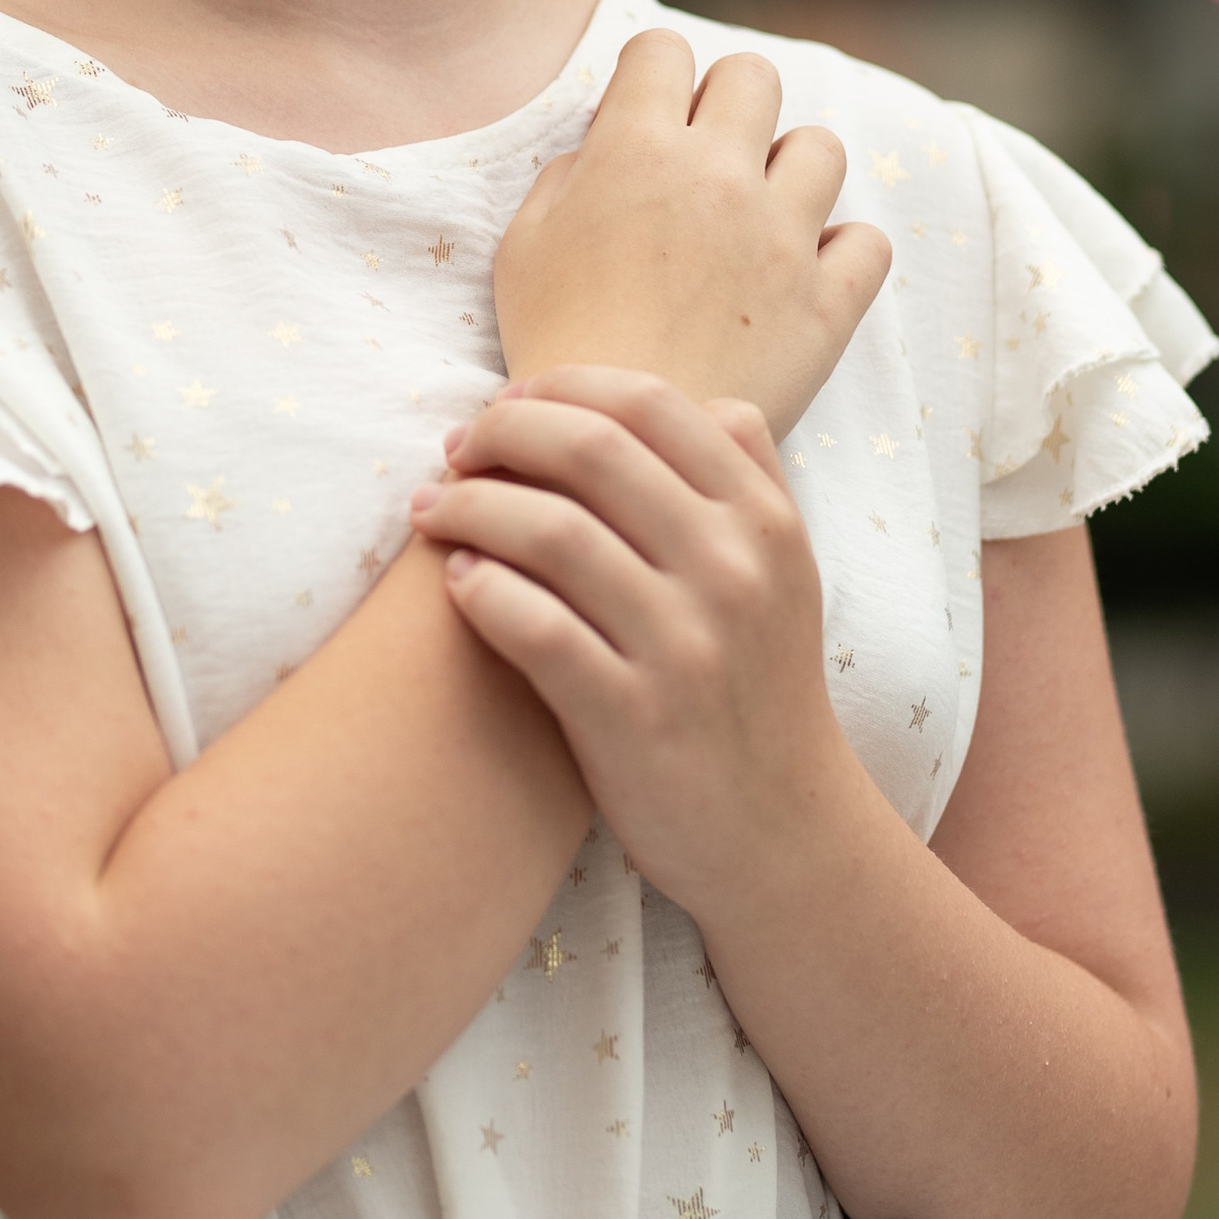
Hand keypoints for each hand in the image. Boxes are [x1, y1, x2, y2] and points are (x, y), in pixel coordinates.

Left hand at [406, 366, 856, 917]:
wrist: (781, 832)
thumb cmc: (757, 686)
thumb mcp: (786, 571)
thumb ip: (749, 476)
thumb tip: (691, 397)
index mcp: (764, 520)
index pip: (651, 403)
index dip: (562, 386)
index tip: (508, 403)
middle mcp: (732, 571)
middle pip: (591, 451)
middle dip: (502, 434)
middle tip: (456, 450)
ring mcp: (685, 647)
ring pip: (552, 532)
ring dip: (471, 506)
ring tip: (432, 511)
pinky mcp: (633, 719)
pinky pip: (535, 629)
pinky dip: (482, 593)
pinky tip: (458, 584)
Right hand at [492, 30, 888, 440]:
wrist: (612, 443)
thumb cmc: (554, 346)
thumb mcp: (521, 247)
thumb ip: (565, 176)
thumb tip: (602, 147)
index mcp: (636, 151)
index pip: (662, 48)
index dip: (652, 73)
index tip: (645, 115)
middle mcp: (719, 176)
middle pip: (754, 75)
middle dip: (729, 101)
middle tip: (706, 157)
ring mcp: (782, 237)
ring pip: (822, 147)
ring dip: (791, 169)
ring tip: (760, 215)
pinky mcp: (826, 301)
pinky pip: (867, 242)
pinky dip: (842, 252)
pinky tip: (804, 274)